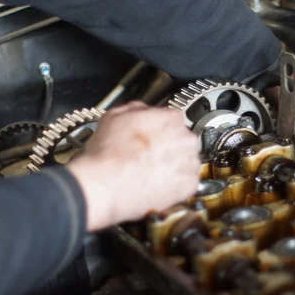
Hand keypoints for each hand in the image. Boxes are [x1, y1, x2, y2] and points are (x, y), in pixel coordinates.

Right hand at [67, 102, 199, 231]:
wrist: (105, 184)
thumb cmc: (108, 153)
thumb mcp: (115, 115)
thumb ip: (138, 109)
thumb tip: (144, 111)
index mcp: (171, 118)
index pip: (173, 120)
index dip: (160, 130)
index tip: (153, 138)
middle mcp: (185, 138)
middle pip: (182, 140)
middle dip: (169, 148)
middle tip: (150, 157)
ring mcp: (189, 162)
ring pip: (187, 162)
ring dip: (174, 166)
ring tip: (152, 173)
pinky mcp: (189, 185)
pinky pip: (187, 182)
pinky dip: (176, 185)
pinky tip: (158, 185)